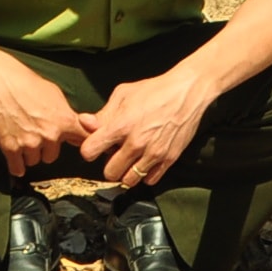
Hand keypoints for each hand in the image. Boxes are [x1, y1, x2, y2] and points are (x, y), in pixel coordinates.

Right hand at [0, 64, 89, 178]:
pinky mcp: (10, 148)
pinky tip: (16, 163)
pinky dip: (16, 166)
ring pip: (34, 161)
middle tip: (36, 134)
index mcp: (65, 121)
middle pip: (52, 156)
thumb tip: (87, 127)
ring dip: (29, 154)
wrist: (1, 83)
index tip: (86, 150)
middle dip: (45, 148)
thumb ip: (70, 115)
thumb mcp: (57, 96)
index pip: (83, 140)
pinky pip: (17, 168)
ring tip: (23, 138)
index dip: (83, 144)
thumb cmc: (30, 85)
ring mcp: (29, 143)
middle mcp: (50, 135)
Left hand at [78, 67, 213, 190]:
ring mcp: (153, 153)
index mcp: (120, 125)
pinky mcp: (169, 158)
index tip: (96, 146)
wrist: (187, 91)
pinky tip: (146, 161)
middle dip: (110, 164)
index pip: (89, 152)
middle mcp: (135, 143)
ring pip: (129, 180)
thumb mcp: (124, 94)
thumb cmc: (153, 89)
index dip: (90, 150)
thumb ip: (103, 113)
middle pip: (109, 172)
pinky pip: (150, 180)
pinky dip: (146, 174)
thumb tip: (84, 124)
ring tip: (131, 159)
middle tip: (117, 154)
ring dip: (127, 172)